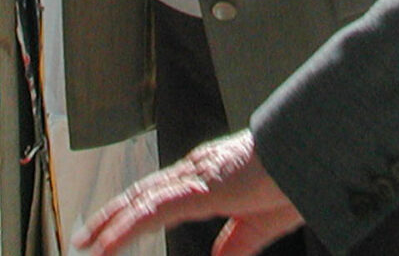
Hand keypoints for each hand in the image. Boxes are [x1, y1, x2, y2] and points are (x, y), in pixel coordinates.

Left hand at [73, 131, 302, 255]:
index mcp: (208, 179)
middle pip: (141, 194)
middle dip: (109, 216)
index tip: (108, 229)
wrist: (315, 154)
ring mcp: (196, 176)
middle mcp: (195, 171)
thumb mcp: (260, 224)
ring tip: (87, 242)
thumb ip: (235, 244)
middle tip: (83, 238)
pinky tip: (109, 242)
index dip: (130, 212)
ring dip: (110, 222)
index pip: (158, 195)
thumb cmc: (295, 177)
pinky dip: (127, 227)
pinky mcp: (201, 188)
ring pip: (142, 200)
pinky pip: (154, 210)